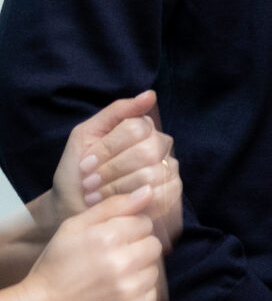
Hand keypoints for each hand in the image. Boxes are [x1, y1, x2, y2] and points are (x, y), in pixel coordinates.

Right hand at [3, 189, 163, 300]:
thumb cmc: (56, 267)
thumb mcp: (73, 228)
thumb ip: (112, 206)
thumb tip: (148, 191)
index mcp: (108, 237)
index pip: (145, 223)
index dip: (129, 230)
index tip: (112, 241)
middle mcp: (123, 263)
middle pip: (154, 245)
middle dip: (137, 249)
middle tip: (112, 260)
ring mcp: (131, 290)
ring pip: (154, 270)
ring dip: (139, 271)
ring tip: (111, 278)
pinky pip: (152, 294)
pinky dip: (138, 293)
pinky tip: (115, 294)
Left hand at [52, 92, 169, 220]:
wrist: (72, 206)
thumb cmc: (78, 171)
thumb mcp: (87, 134)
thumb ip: (117, 111)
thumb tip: (151, 94)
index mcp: (143, 129)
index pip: (137, 127)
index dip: (108, 148)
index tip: (86, 164)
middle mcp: (161, 147)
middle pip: (147, 150)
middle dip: (112, 169)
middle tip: (90, 182)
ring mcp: (168, 170)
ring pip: (152, 173)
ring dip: (116, 187)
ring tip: (96, 195)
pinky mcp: (171, 195)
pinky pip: (159, 194)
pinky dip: (129, 200)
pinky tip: (114, 204)